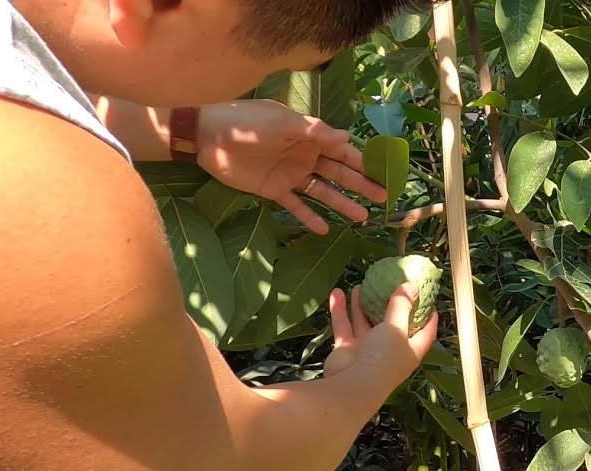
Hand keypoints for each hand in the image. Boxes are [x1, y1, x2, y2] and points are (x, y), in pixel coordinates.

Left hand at [197, 100, 386, 233]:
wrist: (207, 136)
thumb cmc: (247, 122)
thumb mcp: (283, 122)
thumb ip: (315, 131)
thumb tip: (348, 137)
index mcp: (308, 137)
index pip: (342, 151)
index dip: (362, 162)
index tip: (383, 173)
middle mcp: (304, 156)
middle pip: (338, 173)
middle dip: (361, 184)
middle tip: (383, 197)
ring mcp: (290, 175)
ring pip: (322, 192)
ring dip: (342, 204)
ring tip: (363, 218)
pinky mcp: (273, 191)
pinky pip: (296, 207)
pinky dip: (310, 217)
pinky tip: (325, 230)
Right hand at [323, 283, 437, 389]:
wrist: (352, 385)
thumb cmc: (383, 358)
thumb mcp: (396, 328)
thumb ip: (402, 306)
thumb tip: (412, 286)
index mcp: (410, 349)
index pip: (425, 332)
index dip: (429, 317)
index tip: (429, 300)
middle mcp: (390, 351)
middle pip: (391, 325)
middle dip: (388, 306)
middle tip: (388, 286)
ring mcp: (367, 351)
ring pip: (364, 323)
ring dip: (361, 305)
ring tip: (360, 286)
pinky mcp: (347, 350)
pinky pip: (344, 327)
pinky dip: (340, 311)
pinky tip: (336, 293)